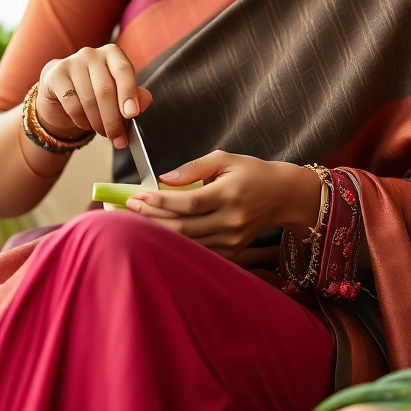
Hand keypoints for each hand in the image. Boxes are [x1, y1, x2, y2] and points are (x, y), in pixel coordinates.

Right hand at [36, 44, 151, 149]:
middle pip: (105, 90)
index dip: (129, 93)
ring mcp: (72, 62)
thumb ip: (135, 96)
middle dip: (114, 119)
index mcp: (112, 53)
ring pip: (89, 100)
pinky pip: (71, 103)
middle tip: (119, 138)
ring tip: (104, 134)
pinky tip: (86, 124)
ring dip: (98, 123)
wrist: (61, 94)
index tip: (132, 114)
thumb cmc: (95, 92)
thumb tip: (145, 101)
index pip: (123, 70)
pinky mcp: (56, 75)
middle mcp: (92, 54)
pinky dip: (81, 120)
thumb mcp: (118, 94)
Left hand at [125, 150, 321, 258]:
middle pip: (183, 227)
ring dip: (159, 234)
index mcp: (229, 194)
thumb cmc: (252, 172)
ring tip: (135, 223)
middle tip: (127, 209)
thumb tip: (164, 179)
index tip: (137, 196)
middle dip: (151, 219)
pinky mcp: (232, 251)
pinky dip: (177, 244)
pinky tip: (158, 235)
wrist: (283, 196)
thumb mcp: (226, 159)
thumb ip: (194, 168)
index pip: (188, 202)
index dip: (160, 201)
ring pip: (188, 243)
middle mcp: (231, 220)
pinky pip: (199, 251)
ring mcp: (232, 240)